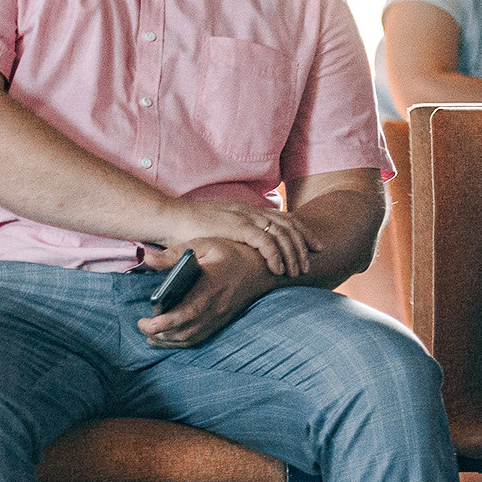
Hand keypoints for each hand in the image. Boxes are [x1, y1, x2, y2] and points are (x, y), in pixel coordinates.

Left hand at [138, 238, 275, 347]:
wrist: (261, 267)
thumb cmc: (230, 252)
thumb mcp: (204, 244)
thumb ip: (175, 254)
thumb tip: (148, 259)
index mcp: (209, 288)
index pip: (184, 313)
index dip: (163, 323)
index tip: (144, 322)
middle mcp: (215, 307)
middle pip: (184, 330)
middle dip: (159, 333)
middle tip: (141, 325)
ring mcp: (219, 316)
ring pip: (190, 337)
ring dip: (168, 340)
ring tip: (149, 335)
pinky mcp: (221, 320)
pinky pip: (199, 337)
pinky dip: (181, 342)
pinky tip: (166, 338)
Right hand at [156, 199, 313, 277]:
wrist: (168, 218)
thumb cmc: (186, 227)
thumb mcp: (216, 228)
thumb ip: (232, 233)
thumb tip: (244, 246)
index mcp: (246, 210)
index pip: (283, 217)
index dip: (301, 231)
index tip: (313, 246)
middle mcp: (249, 212)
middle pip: (288, 224)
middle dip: (305, 243)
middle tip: (312, 260)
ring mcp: (244, 218)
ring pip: (282, 234)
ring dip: (293, 253)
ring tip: (297, 271)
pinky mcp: (237, 227)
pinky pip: (266, 242)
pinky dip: (276, 255)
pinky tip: (278, 269)